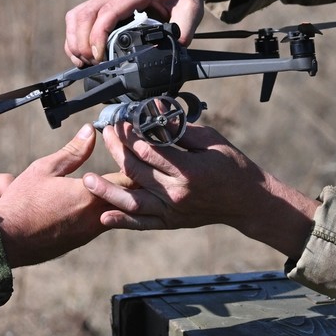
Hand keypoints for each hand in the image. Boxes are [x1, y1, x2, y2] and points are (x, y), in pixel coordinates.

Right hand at [0, 124, 130, 267]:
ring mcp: (91, 231)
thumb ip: (73, 151)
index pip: (126, 178)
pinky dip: (110, 210)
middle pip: (129, 198)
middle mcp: (96, 216)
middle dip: (136, 184)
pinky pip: (104, 222)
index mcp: (89, 194)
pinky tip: (105, 202)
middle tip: (143, 171)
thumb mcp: (45, 169)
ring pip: (119, 212)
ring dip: (124, 198)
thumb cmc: (22, 202)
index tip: (138, 154)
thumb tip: (90, 131)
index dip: (133, 165)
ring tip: (130, 185)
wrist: (7, 241)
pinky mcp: (82, 240)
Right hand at [64, 0, 250, 65]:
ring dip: (75, 40)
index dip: (98, 35)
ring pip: (78, 15)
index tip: (99, 56)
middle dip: (82, 43)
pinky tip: (82, 53)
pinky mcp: (104, 2)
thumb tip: (171, 52)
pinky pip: (80, 16)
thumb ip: (183, 31)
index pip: (109, 11)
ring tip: (85, 62)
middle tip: (92, 64)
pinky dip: (76, 36)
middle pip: (86, 14)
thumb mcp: (192, 11)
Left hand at [83, 122, 317, 257]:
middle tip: (106, 133)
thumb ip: (180, 128)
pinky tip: (104, 218)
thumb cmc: (233, 166)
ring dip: (108, 190)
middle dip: (117, 150)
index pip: (149, 151)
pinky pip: (142, 224)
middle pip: (136, 172)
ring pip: (132, 201)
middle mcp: (177, 194)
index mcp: (188, 171)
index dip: (130, 135)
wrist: (247, 201)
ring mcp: (172, 212)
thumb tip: (154, 111)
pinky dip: (123, 222)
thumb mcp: (210, 140)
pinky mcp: (171, 223)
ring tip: (88, 180)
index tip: (120, 121)